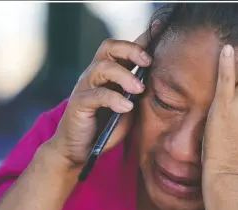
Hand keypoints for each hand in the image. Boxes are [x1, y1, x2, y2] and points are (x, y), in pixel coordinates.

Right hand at [46, 24, 159, 168]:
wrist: (78, 150)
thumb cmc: (104, 128)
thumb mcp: (127, 110)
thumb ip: (136, 96)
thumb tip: (155, 82)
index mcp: (107, 74)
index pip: (122, 50)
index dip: (139, 40)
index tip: (158, 32)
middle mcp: (94, 75)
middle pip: (109, 48)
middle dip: (130, 49)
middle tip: (148, 60)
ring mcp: (84, 87)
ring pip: (103, 67)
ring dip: (124, 75)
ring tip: (139, 88)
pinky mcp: (78, 103)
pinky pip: (97, 94)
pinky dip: (114, 99)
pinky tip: (126, 107)